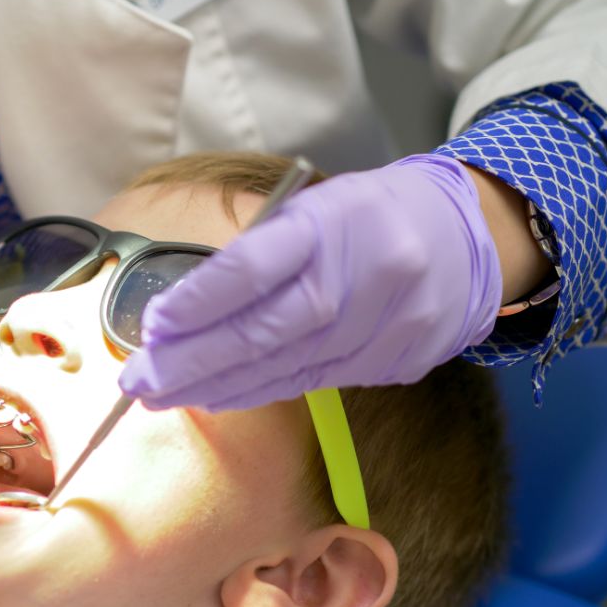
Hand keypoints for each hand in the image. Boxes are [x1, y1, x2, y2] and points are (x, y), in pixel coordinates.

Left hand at [119, 154, 502, 410]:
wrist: (468, 238)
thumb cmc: (368, 217)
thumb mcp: (312, 210)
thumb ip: (255, 256)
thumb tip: (181, 316)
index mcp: (334, 221)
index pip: (252, 268)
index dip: (196, 304)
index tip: (153, 327)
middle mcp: (363, 275)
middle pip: (261, 332)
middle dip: (190, 363)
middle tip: (137, 382)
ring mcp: (385, 325)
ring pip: (283, 368)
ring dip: (213, 387)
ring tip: (162, 396)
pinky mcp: (394, 362)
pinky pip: (311, 383)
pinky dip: (256, 392)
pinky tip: (216, 397)